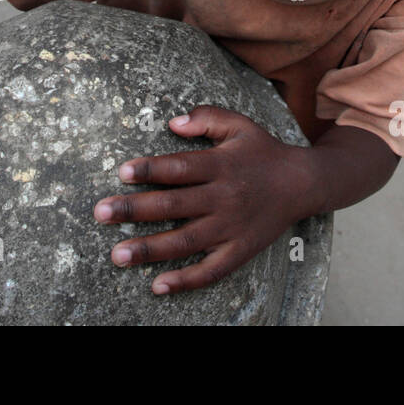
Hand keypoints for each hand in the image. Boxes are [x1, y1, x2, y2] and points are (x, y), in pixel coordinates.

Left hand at [92, 105, 312, 294]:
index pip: (179, 167)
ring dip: (150, 249)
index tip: (122, 172)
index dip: (150, 169)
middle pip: (174, 205)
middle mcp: (224, 197)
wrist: (303, 183)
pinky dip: (185, 280)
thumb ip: (206, 118)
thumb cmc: (263, 151)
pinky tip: (158, 286)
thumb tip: (172, 123)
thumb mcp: (239, 124)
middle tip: (100, 213)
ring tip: (117, 254)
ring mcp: (232, 227)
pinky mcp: (240, 250)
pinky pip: (212, 270)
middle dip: (135, 210)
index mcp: (221, 165)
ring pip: (186, 241)